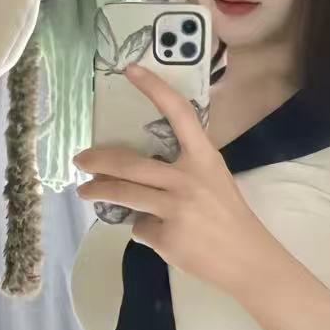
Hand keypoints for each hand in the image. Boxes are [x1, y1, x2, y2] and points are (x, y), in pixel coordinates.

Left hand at [75, 65, 282, 294]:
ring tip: (84, 191)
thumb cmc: (229, 216)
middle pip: (130, 163)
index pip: (178, 113)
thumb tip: (137, 176)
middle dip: (99, 160)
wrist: (248, 259)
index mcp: (204, 158)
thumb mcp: (213, 180)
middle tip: (81, 158)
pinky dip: (145, 230)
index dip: (154, 88)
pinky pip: (141, 228)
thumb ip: (182, 171)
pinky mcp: (166, 236)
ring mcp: (175, 208)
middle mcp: (187, 179)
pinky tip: (161, 235)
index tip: (130, 69)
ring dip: (99, 191)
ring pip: (124, 195)